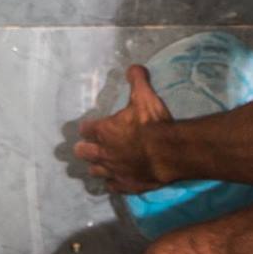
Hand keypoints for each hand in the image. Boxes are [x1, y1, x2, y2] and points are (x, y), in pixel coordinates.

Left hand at [75, 65, 173, 192]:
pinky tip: (116, 180)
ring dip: (96, 167)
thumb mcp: (145, 96)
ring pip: (95, 171)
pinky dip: (113, 182)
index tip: (89, 126)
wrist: (169, 152)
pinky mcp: (126, 185)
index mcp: (105, 131)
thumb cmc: (153, 123)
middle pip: (83, 152)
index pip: (85, 129)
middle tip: (88, 145)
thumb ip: (137, 80)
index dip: (87, 127)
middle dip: (84, 148)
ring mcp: (114, 171)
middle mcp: (104, 153)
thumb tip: (132, 67)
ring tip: (99, 164)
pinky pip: (112, 186)